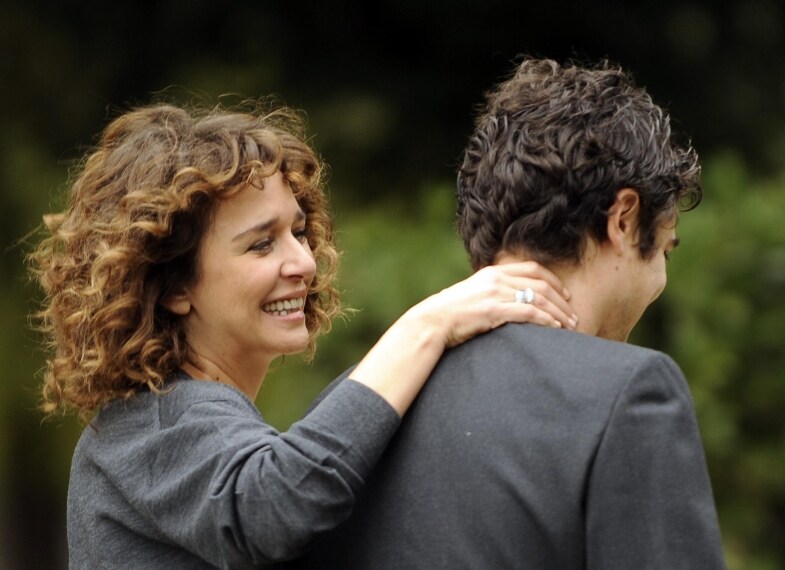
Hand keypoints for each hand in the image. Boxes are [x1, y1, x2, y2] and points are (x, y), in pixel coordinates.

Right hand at [405, 261, 576, 347]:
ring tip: (569, 326)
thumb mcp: (474, 293)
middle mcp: (497, 278)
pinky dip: (545, 320)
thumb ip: (492, 291)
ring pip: (538, 298)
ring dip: (558, 313)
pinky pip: (528, 312)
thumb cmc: (452, 312)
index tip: (565, 295)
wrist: (433, 320)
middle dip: (561, 301)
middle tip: (573, 315)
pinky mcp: (493, 309)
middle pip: (541, 284)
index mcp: (493, 271)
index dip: (553, 280)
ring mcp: (495, 293)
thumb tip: (510, 301)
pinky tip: (554, 329)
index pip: (532, 268)